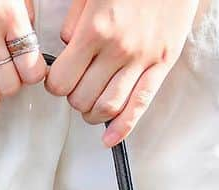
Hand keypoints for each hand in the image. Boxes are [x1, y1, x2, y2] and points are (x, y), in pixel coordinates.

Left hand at [47, 0, 200, 145]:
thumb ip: (75, 20)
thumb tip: (67, 48)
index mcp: (95, 29)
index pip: (62, 80)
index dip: (55, 85)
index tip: (56, 80)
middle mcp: (118, 50)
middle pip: (83, 98)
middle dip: (72, 99)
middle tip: (74, 90)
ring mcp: (143, 59)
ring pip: (108, 107)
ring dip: (92, 114)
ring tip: (89, 106)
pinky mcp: (163, 64)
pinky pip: (141, 104)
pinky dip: (123, 128)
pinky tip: (109, 140)